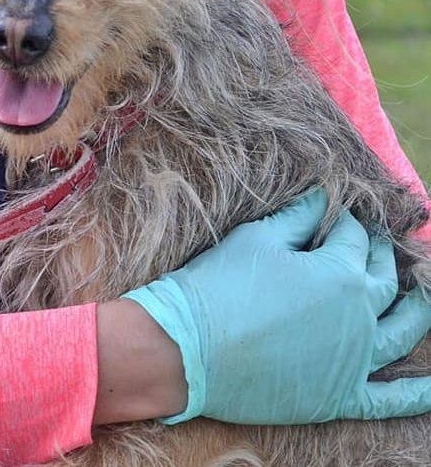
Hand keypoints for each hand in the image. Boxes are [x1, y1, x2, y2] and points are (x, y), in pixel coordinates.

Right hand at [123, 189, 430, 423]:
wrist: (188, 348)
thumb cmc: (221, 285)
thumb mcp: (258, 238)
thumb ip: (299, 215)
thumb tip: (323, 195)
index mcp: (340, 273)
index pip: (353, 238)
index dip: (347, 222)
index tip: (339, 214)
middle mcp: (359, 316)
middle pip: (384, 279)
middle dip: (382, 255)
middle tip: (376, 243)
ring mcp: (354, 361)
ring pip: (400, 333)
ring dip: (417, 312)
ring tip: (424, 298)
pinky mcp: (338, 397)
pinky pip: (388, 399)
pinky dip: (417, 395)